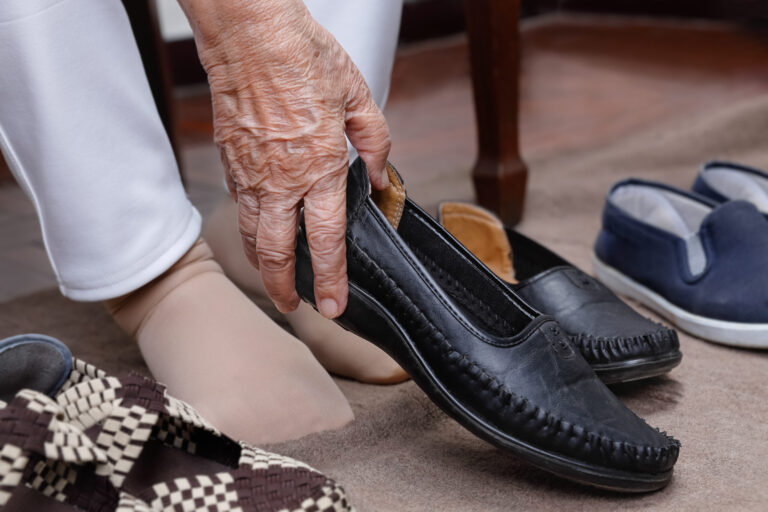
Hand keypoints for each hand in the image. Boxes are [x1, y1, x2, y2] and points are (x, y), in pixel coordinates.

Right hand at [178, 0, 390, 317]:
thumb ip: (375, 143)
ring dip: (262, 265)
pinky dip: (249, 227)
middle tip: (295, 305)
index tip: (333, 306)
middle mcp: (281, 180)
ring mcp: (249, 173)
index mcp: (319, 167)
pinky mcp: (228, 160)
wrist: (249, 33)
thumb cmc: (303, 58)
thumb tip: (380, 176)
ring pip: (251, 235)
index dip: (330, 279)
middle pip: (276, 252)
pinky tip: (259, 231)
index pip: (325, 240)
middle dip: (284, 288)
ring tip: (274, 281)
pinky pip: (239, 205)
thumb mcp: (359, 97)